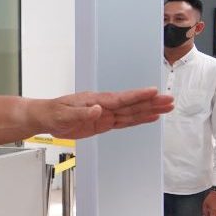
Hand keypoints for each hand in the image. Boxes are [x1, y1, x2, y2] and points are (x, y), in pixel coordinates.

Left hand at [44, 87, 173, 139]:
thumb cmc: (53, 113)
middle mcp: (104, 106)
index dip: (137, 96)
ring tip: (167, 108)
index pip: (120, 98)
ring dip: (149, 110)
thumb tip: (98, 110)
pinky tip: (150, 117)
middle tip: (169, 100)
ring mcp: (105, 114)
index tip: (153, 91)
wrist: (46, 118)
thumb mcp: (63, 115)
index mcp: (95, 101)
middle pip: (131, 104)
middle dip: (151, 102)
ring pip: (132, 113)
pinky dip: (138, 120)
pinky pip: (124, 122)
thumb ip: (81, 113)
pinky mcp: (103, 124)